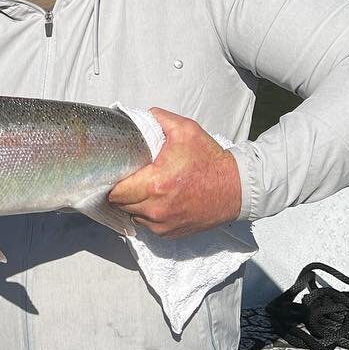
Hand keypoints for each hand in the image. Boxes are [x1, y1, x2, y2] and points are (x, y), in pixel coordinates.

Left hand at [107, 109, 241, 237]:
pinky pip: (147, 225)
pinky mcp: (170, 233)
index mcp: (156, 183)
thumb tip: (142, 116)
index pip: (116, 191)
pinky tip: (157, 200)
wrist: (236, 188)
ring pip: (132, 215)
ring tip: (144, 188)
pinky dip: (147, 214)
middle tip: (130, 177)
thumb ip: (159, 119)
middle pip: (120, 205)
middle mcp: (156, 208)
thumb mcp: (186, 130)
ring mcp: (163, 224)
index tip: (117, 172)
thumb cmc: (210, 160)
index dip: (112, 181)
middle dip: (122, 192)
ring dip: (134, 204)